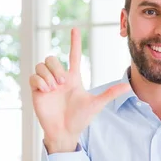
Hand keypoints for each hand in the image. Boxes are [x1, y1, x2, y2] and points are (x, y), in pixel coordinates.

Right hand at [30, 28, 130, 152]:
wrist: (65, 132)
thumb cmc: (80, 119)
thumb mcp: (96, 104)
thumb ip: (110, 93)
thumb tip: (128, 86)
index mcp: (73, 78)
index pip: (73, 55)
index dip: (74, 42)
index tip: (75, 29)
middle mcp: (59, 78)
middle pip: (52, 58)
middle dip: (56, 67)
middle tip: (62, 82)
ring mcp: (47, 84)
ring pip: (41, 65)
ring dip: (48, 75)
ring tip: (53, 88)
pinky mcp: (37, 91)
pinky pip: (33, 76)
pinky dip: (39, 81)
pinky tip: (46, 91)